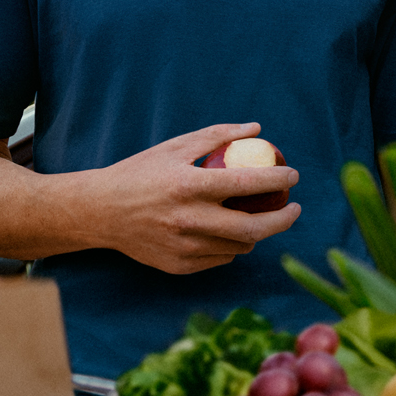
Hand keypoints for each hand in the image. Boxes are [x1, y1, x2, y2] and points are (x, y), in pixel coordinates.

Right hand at [90, 124, 301, 274]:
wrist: (101, 212)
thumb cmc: (141, 173)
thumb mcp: (175, 147)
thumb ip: (217, 136)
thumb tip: (256, 130)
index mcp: (188, 186)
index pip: (247, 184)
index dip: (277, 179)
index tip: (293, 175)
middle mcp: (188, 220)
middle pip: (253, 228)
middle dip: (284, 219)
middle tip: (294, 208)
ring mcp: (184, 247)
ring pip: (239, 246)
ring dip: (258, 233)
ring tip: (262, 218)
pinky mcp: (179, 266)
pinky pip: (220, 258)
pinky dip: (232, 246)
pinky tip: (233, 233)